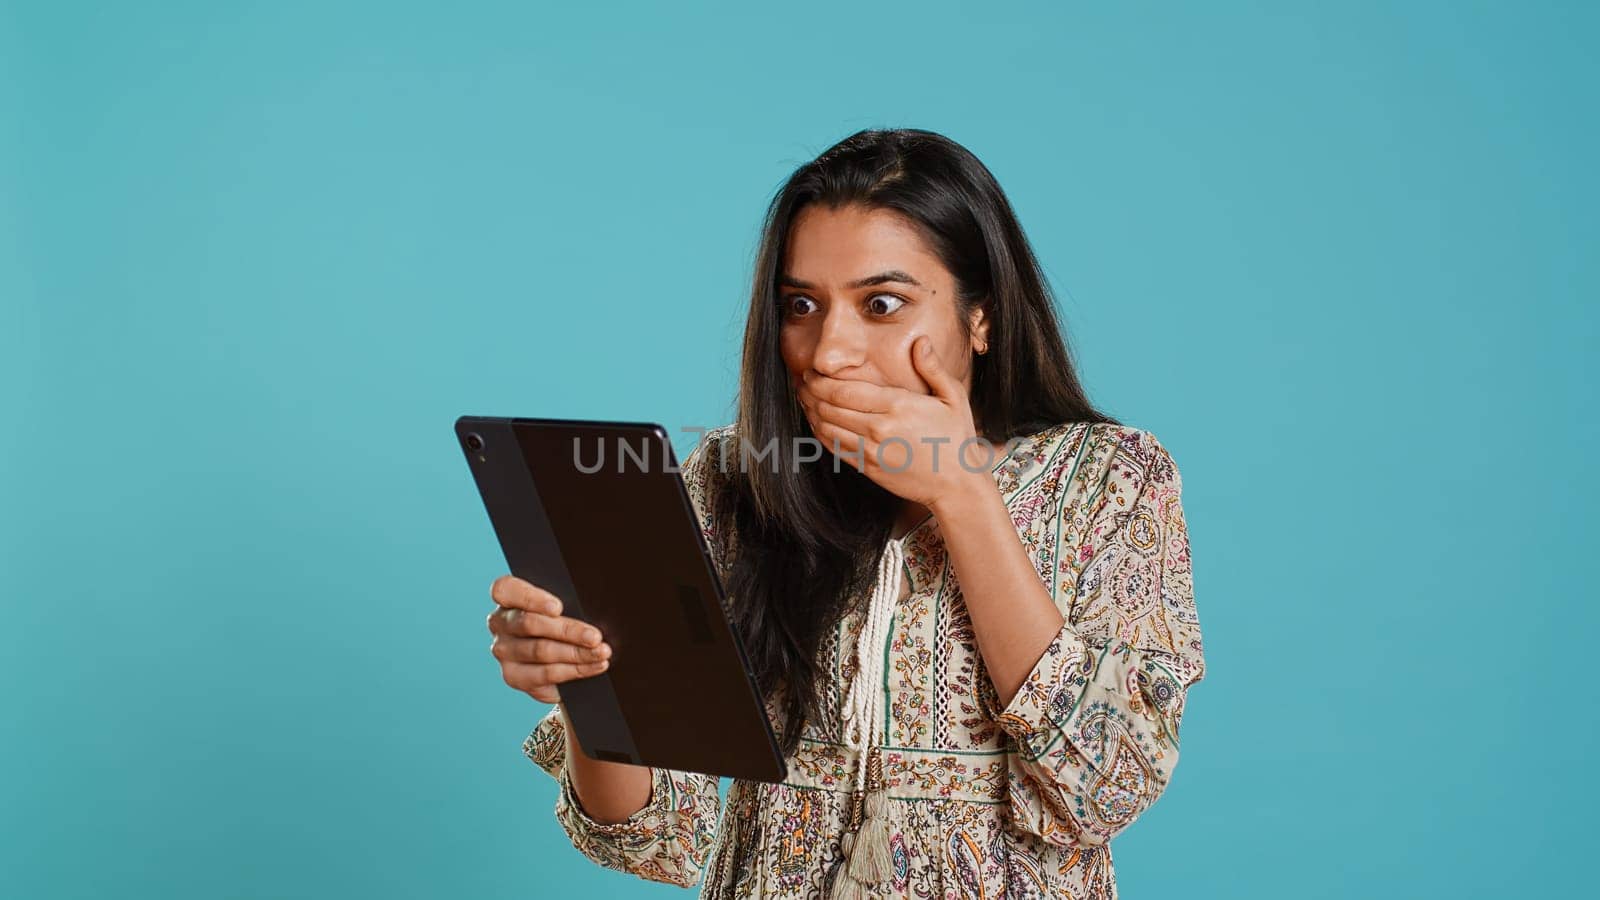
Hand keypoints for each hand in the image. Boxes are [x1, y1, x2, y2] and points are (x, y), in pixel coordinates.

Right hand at [487, 574, 610, 703]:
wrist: (563, 654)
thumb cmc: (564, 619)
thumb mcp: (565, 604)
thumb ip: (569, 602)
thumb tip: (592, 609)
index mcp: (507, 597)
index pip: (505, 589)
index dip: (531, 598)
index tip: (558, 607)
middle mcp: (500, 623)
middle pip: (530, 624)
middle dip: (568, 631)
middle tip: (595, 637)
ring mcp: (504, 651)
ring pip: (540, 651)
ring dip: (576, 653)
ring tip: (601, 653)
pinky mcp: (514, 676)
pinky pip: (546, 675)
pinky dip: (574, 670)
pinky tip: (594, 666)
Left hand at [796, 335, 988, 507]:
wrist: (956, 484)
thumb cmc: (956, 438)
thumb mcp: (953, 398)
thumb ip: (933, 368)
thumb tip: (921, 341)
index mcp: (897, 406)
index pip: (844, 390)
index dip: (821, 380)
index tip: (811, 372)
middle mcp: (879, 429)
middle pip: (830, 407)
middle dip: (810, 392)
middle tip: (802, 382)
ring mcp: (871, 451)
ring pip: (827, 428)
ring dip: (811, 412)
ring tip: (804, 399)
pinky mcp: (868, 468)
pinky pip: (834, 449)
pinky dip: (820, 434)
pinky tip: (817, 423)